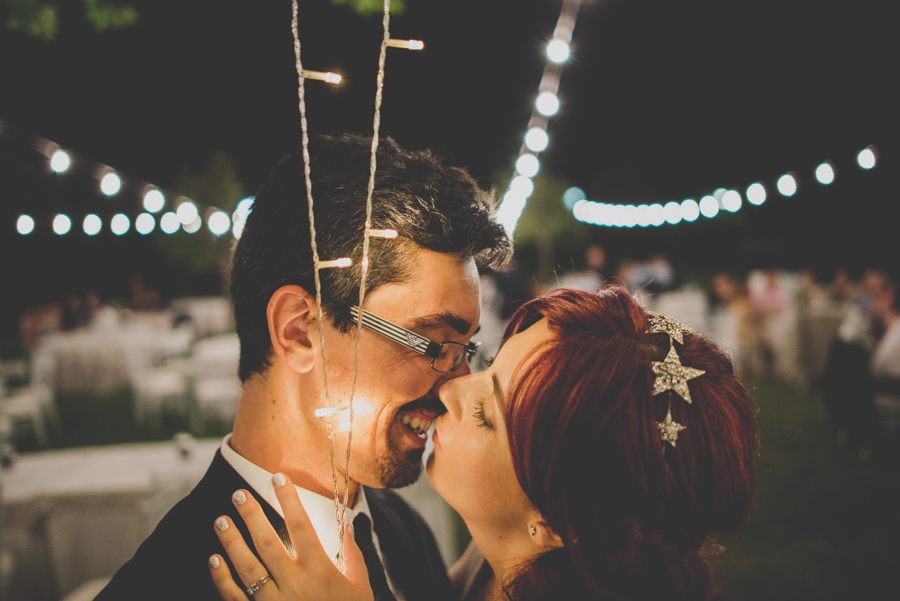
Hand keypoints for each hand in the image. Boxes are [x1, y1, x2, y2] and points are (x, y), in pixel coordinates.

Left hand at [208, 473, 373, 600]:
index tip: (278, 477)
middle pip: (268, 543)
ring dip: (231, 542)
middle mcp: (295, 584)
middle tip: (238, 494)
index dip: (289, 499)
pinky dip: (221, 579)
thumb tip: (349, 526)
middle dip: (251, 516)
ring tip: (220, 521)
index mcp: (320, 571)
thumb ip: (354, 556)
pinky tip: (213, 560)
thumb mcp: (360, 588)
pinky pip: (235, 598)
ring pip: (248, 568)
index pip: (301, 526)